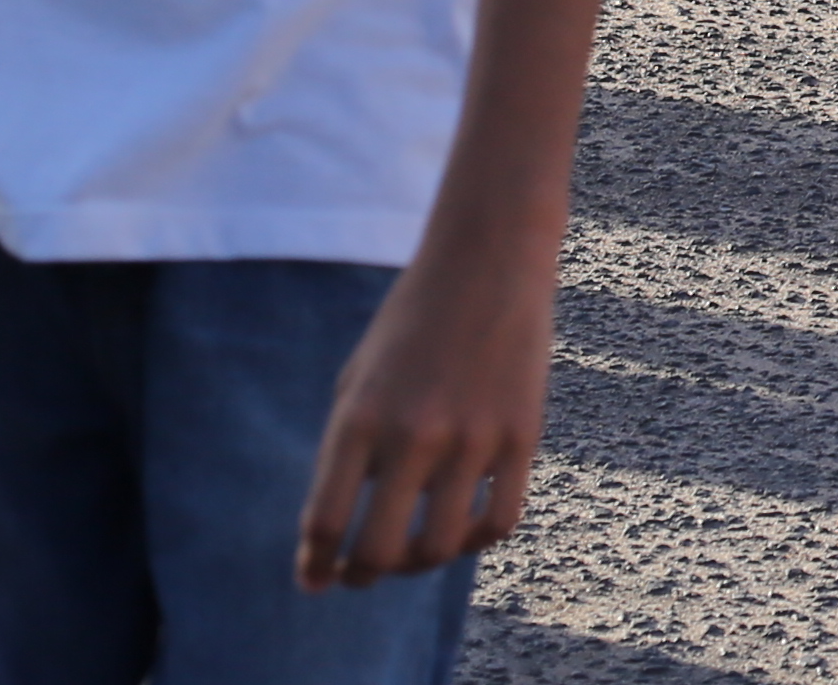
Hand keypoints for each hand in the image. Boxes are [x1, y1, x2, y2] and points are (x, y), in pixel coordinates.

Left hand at [293, 235, 553, 588]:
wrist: (488, 258)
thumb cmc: (411, 323)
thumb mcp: (359, 380)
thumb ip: (343, 456)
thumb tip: (330, 543)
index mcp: (359, 418)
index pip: (326, 523)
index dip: (316, 565)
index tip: (316, 579)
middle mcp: (413, 433)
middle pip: (378, 550)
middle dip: (362, 576)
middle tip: (361, 575)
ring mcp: (472, 436)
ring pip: (439, 547)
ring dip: (417, 566)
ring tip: (413, 554)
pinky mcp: (522, 434)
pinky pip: (499, 521)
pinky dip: (475, 541)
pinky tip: (463, 529)